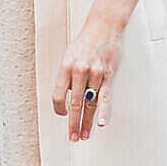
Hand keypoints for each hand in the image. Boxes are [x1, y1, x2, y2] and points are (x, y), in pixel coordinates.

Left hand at [52, 15, 120, 141]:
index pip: (58, 94)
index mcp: (65, 67)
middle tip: (72, 137)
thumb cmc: (84, 43)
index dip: (58, 108)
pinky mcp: (108, 75)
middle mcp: (79, 71)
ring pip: (90, 104)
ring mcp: (95, 74)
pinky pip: (105, 97)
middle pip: (74, 103)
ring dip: (87, 122)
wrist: (103, 28)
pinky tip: (100, 123)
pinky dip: (103, 111)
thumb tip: (65, 97)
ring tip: (84, 135)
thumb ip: (66, 76)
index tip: (61, 115)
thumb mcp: (68, 56)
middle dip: (72, 123)